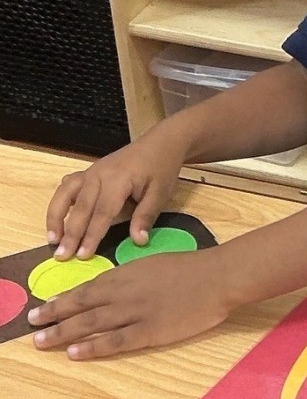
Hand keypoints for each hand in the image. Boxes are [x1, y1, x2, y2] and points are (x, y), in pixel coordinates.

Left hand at [28, 248, 233, 359]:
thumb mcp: (151, 265)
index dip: (61, 301)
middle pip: (81, 306)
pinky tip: (75, 353)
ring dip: (64, 333)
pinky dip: (93, 347)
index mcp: (124, 275)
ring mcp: (135, 312)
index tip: (42, 309)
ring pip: (92, 324)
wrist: (216, 277)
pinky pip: (116, 341)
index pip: (85, 290)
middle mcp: (123, 293)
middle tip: (31, 326)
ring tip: (42, 341)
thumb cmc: (189, 269)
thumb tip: (109, 289)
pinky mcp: (150, 331)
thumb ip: (129, 278)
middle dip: (53, 316)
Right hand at [46, 125, 187, 261]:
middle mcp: (98, 175)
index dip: (92, 235)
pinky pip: (67, 186)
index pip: (102, 213)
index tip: (83, 255)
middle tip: (61, 256)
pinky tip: (57, 218)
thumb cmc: (161, 169)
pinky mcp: (88, 172)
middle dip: (70, 233)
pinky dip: (59, 202)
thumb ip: (146, 216)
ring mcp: (90, 172)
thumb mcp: (160, 193)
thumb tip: (137, 241)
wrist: (159, 143)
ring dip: (55, 217)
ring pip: (65, 194)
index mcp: (117, 180)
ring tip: (52, 239)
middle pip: (80, 207)